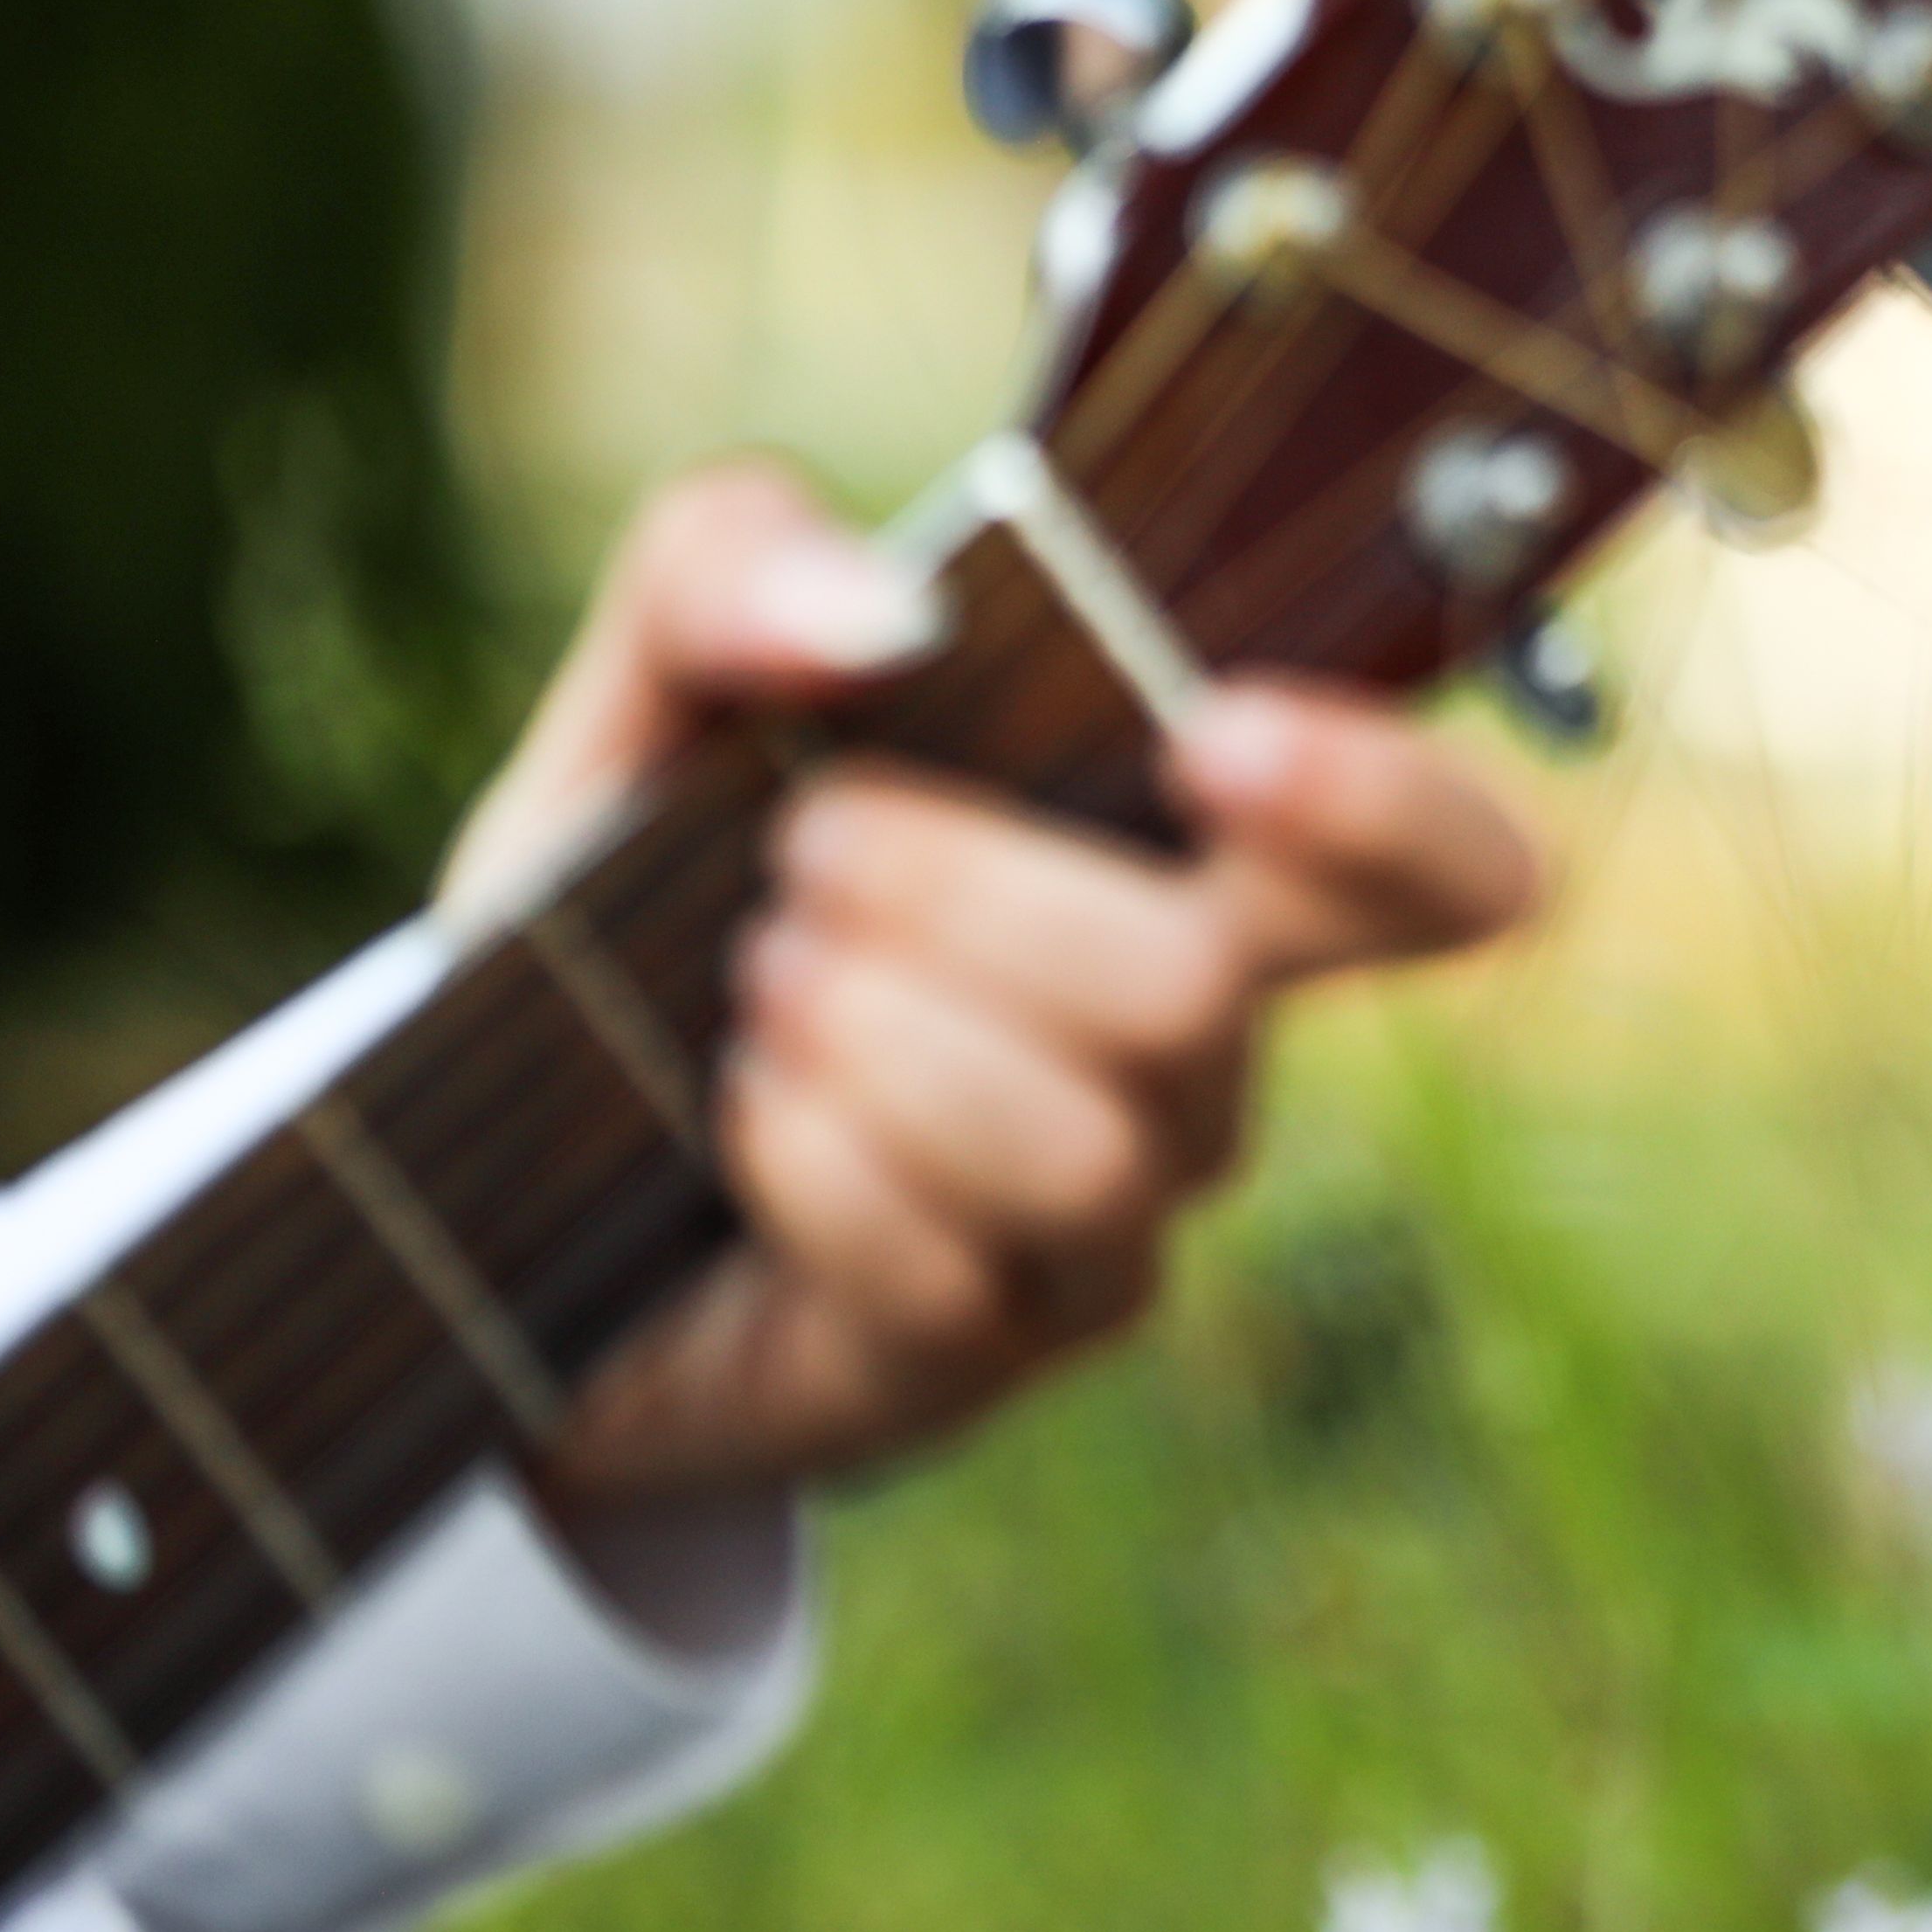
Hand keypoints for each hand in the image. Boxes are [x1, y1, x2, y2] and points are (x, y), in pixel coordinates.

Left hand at [441, 463, 1542, 1508]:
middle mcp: (1193, 1066)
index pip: (1444, 873)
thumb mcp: (650, 698)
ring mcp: (1104, 1231)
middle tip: (801, 854)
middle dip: (967, 898)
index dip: (1388, 810)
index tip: (1209, 740)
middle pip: (1203, 994)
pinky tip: (737, 1116)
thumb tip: (877, 615)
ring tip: (756, 990)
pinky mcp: (978, 1361)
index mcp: (1188, 881)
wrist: (486, 1163)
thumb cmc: (634, 906)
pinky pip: (943, 1269)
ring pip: (1083, 1146)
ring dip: (873, 1039)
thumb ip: (731, 570)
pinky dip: (807, 1162)